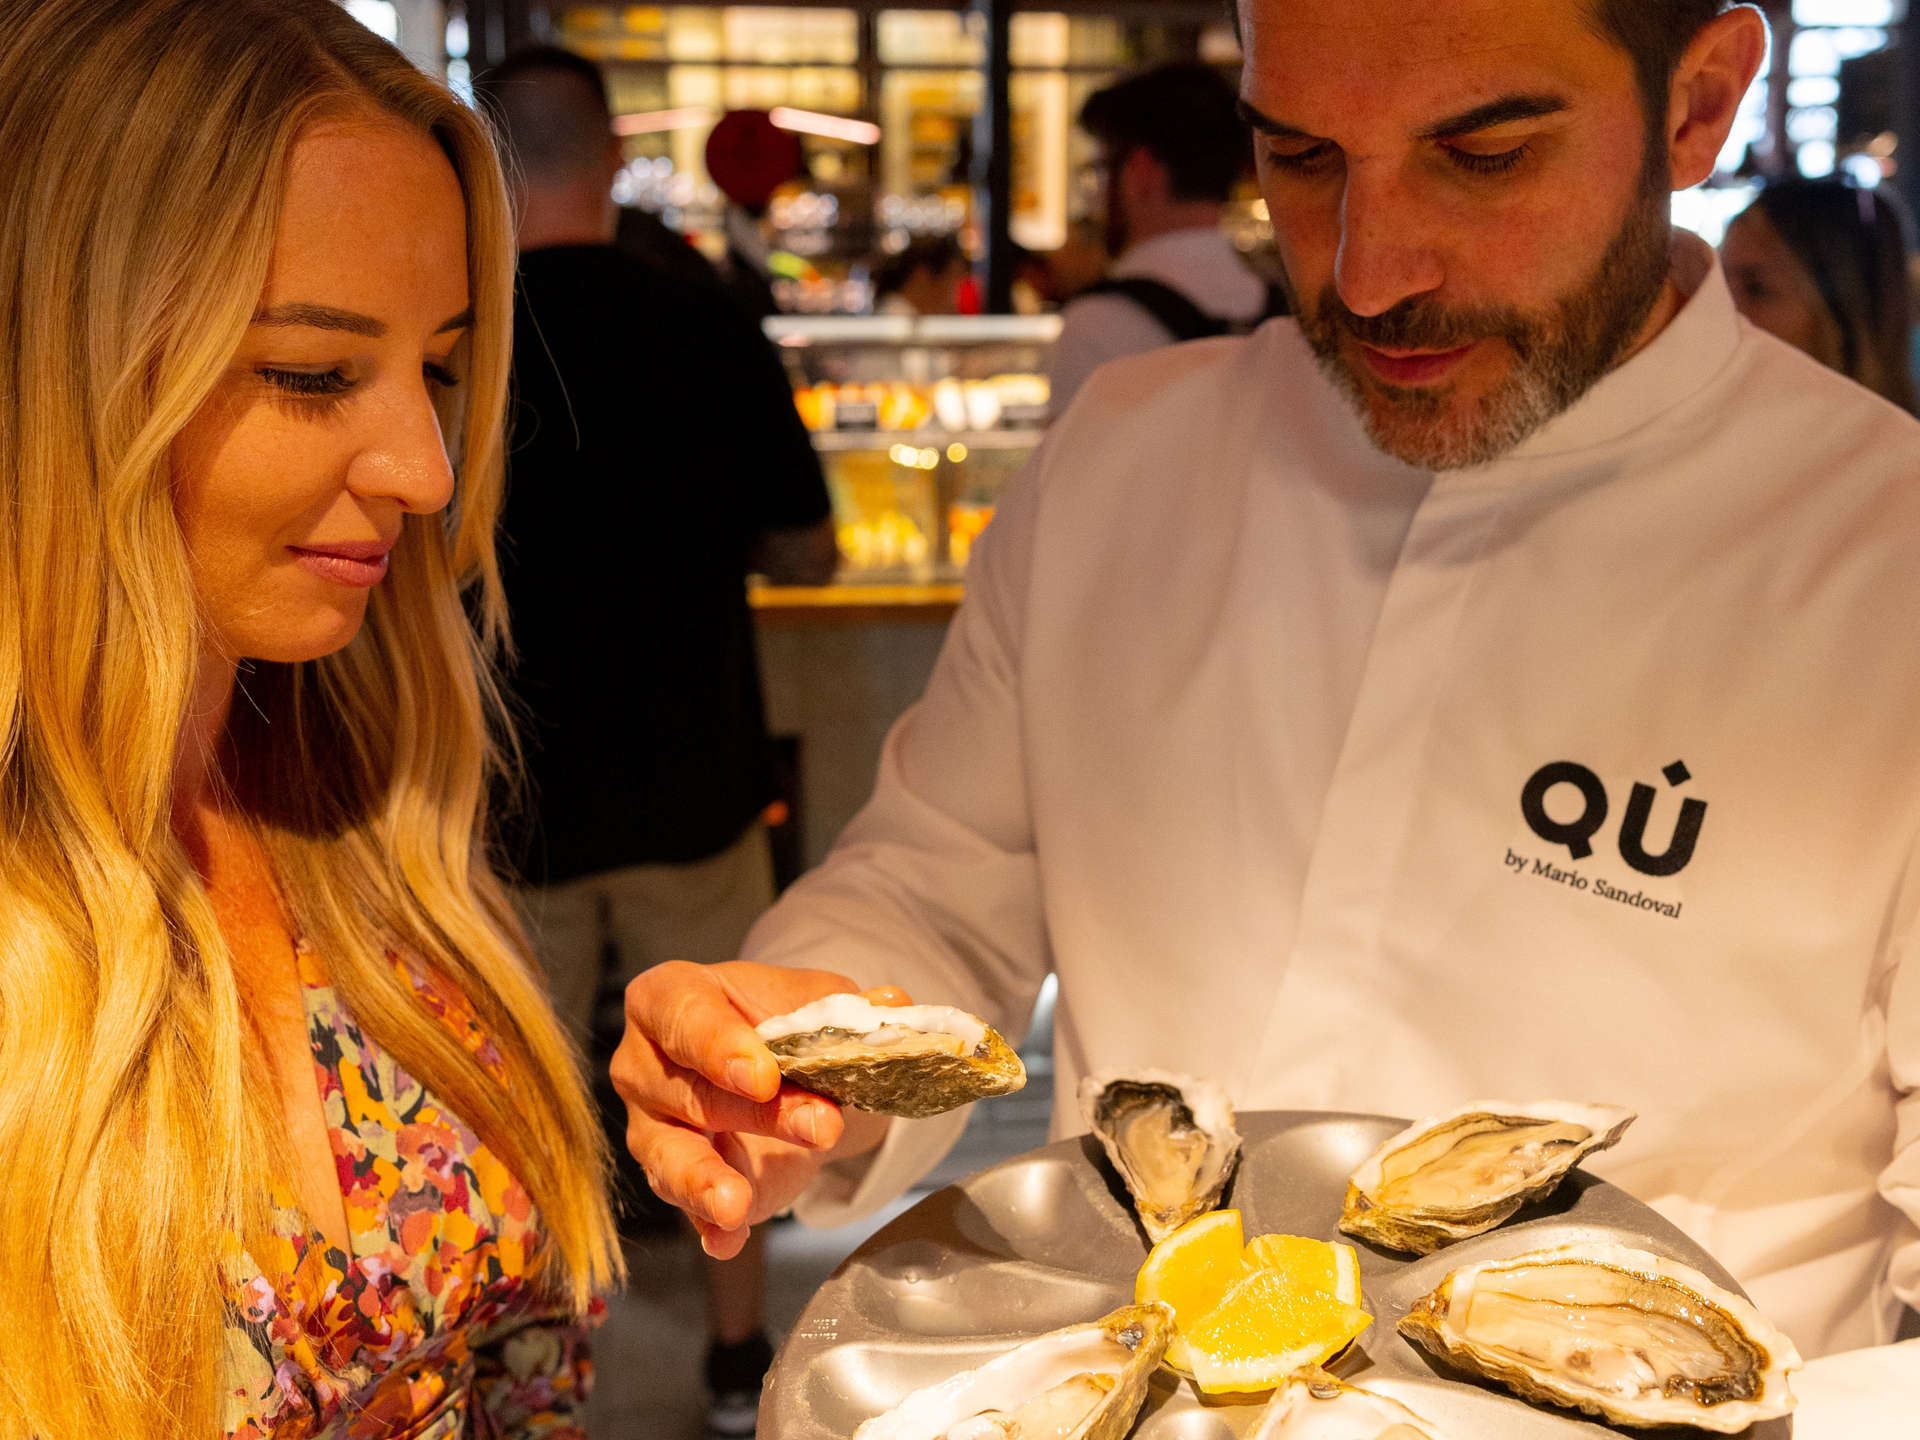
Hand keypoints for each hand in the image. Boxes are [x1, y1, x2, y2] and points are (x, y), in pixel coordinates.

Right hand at [610, 960, 906, 1257]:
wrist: (782, 1072)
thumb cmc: (778, 1023)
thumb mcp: (813, 1002)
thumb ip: (845, 1005)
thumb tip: (891, 1004)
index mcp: (668, 999)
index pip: (679, 1014)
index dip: (717, 1044)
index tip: (763, 1075)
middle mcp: (645, 1064)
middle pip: (690, 1090)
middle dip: (756, 1113)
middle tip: (820, 1126)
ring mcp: (653, 1127)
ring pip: (669, 1155)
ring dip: (707, 1181)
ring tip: (736, 1204)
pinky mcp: (675, 1179)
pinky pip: (686, 1206)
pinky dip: (709, 1226)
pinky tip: (728, 1239)